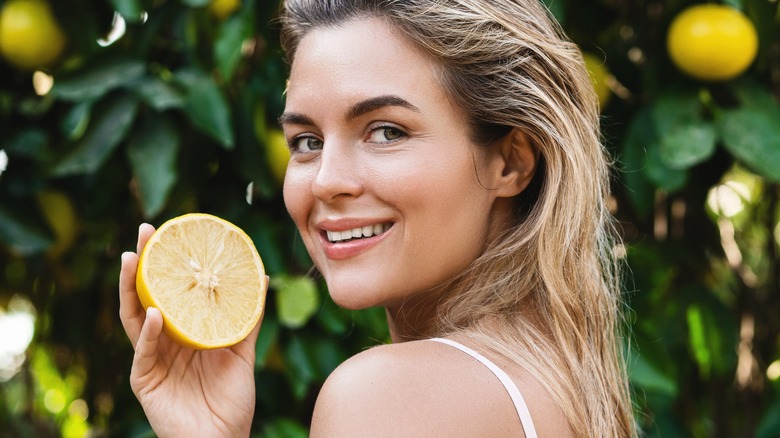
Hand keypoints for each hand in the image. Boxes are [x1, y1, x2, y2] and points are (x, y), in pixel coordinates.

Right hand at [119, 224, 264, 437]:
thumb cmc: (231, 400)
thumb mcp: (242, 352)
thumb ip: (248, 317)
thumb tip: (261, 277)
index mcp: (182, 332)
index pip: (169, 290)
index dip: (166, 263)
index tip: (169, 231)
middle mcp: (162, 341)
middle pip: (146, 295)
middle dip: (142, 264)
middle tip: (145, 233)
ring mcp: (151, 360)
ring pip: (134, 318)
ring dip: (131, 288)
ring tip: (132, 260)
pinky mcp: (145, 381)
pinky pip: (144, 352)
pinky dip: (148, 333)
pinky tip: (154, 313)